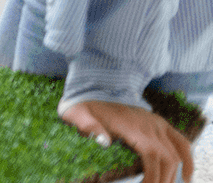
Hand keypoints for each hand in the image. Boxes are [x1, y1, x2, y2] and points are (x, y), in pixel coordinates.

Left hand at [62, 100, 191, 181]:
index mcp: (131, 125)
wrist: (93, 90)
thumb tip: (103, 141)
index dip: (152, 175)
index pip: (151, 154)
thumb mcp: (78, 115)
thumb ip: (88, 127)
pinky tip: (186, 176)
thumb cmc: (84, 108)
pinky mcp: (161, 124)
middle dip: (163, 179)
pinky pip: (182, 142)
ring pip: (178, 152)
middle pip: (167, 157)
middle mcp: (149, 124)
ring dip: (174, 173)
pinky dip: (187, 159)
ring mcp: (157, 123)